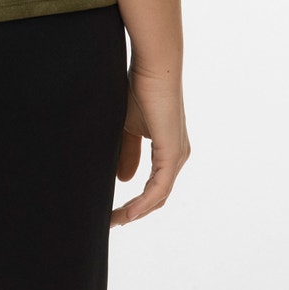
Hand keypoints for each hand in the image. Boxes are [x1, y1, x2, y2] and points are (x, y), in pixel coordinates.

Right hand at [111, 60, 188, 227]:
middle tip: (111, 222)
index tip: (112, 212)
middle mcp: (177, 156)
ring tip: (115, 220)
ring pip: (159, 196)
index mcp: (169, 150)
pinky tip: (128, 213)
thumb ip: (128, 153)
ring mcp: (177, 156)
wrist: (154, 67)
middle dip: (134, 212)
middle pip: (158, 196)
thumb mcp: (127, 127)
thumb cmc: (140, 89)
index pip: (154, 186)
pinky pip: (159, 187)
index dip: (135, 202)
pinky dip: (143, 202)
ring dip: (136, 211)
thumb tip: (123, 180)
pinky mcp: (172, 153)